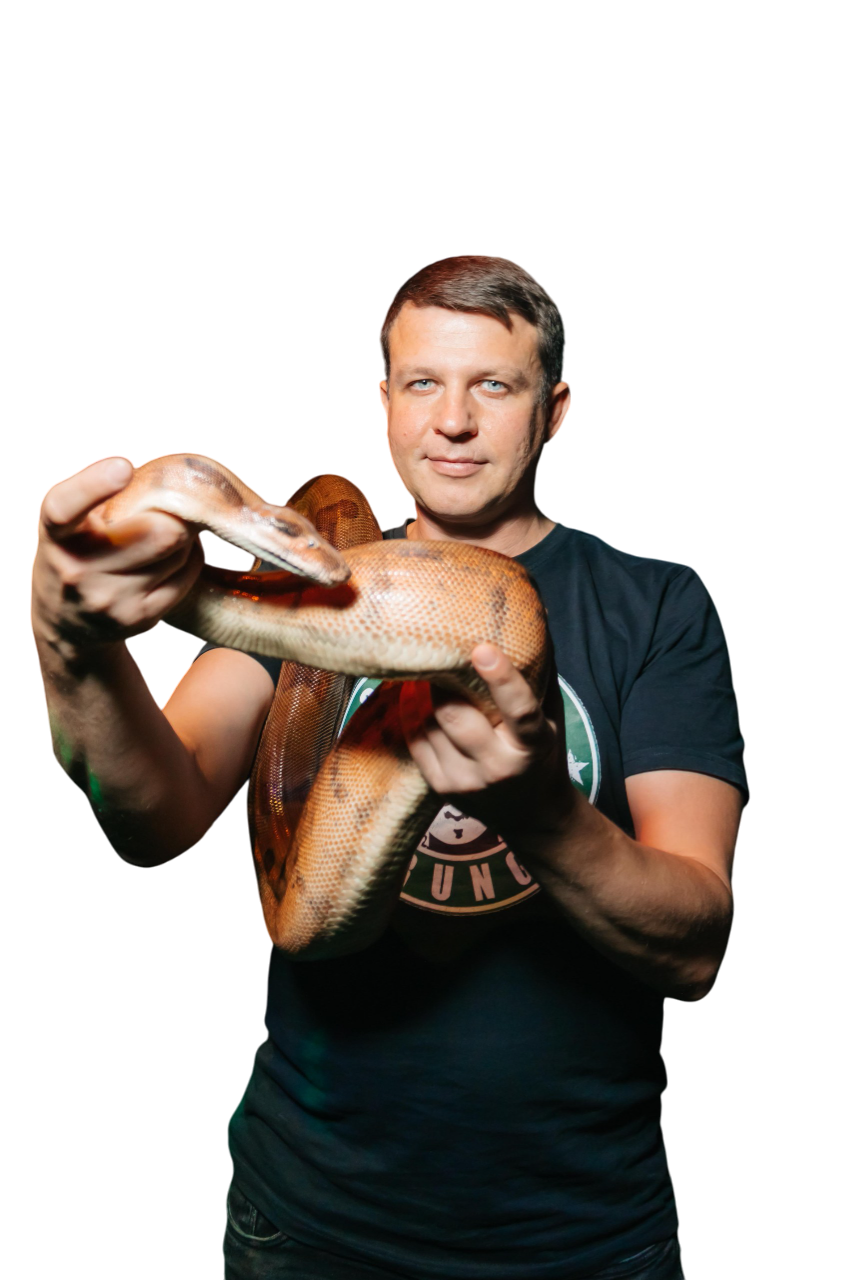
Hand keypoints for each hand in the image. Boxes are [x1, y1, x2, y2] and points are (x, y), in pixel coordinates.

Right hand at [31, 455, 204, 658]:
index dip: (94, 485)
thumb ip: (99, 497)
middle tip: (168, 509)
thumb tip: (163, 479)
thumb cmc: (73, 556)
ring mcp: (112, 598)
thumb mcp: (69, 525)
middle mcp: (79, 569)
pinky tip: (170, 558)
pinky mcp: (140, 618)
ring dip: (183, 536)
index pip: (64, 509)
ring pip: (178, 551)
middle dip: (173, 514)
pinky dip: (188, 559)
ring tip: (162, 535)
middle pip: (158, 531)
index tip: (123, 467)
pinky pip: (187, 575)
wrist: (65, 625)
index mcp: (57, 535)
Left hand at [399, 642, 576, 842]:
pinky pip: (416, 741)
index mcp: (533, 745)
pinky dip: (413, 715)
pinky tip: (416, 698)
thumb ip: (539, 675)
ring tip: (424, 675)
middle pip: (456, 717)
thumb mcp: (552, 718)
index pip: (520, 711)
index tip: (483, 648)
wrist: (533, 814)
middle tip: (433, 655)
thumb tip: (532, 618)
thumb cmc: (541, 752)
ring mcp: (467, 782)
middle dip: (441, 684)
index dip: (502, 679)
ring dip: (425, 697)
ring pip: (431, 726)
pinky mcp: (442, 789)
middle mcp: (498, 767)